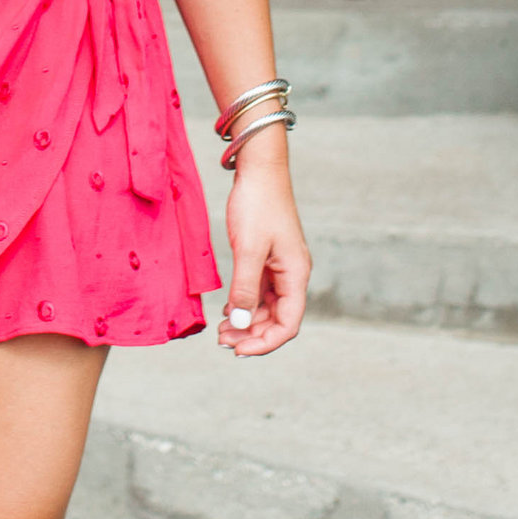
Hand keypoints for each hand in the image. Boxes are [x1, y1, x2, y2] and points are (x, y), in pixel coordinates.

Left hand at [218, 143, 308, 355]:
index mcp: (296, 275)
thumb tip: (242, 325)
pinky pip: (258, 292)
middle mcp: (292, 274)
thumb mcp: (248, 249)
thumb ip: (245, 289)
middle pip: (277, 320)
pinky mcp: (267, 258)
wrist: (259, 168)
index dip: (265, 343)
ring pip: (267, 308)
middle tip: (221, 341)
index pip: (288, 325)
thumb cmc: (257, 204)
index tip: (237, 350)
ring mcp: (280, 267)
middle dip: (251, 335)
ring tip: (221, 331)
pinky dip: (244, 304)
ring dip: (247, 322)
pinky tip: (226, 311)